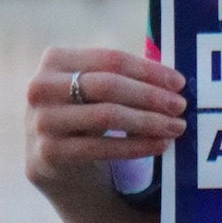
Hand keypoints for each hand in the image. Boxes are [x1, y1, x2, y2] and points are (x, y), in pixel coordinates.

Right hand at [25, 46, 188, 191]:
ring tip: (176, 127)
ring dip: (148, 121)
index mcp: (55, 59)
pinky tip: (159, 146)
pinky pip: (101, 148)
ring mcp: (40, 121)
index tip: (179, 82)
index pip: (111, 59)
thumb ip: (124, 77)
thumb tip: (174, 80)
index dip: (149, 70)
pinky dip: (135, 146)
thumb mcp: (95, 89)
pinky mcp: (47, 153)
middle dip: (150, 95)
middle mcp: (41, 87)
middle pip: (108, 86)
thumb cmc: (86, 114)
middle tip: (181, 106)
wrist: (55, 163)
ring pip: (106, 116)